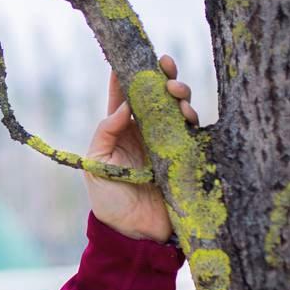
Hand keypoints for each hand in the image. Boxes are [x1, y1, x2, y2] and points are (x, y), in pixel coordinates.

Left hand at [82, 54, 199, 242]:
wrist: (134, 235)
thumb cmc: (109, 202)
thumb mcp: (96, 166)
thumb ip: (105, 134)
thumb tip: (122, 108)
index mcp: (120, 132)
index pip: (123, 96)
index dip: (128, 74)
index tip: (134, 54)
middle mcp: (144, 133)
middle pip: (155, 96)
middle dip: (162, 78)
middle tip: (166, 69)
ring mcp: (166, 144)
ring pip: (177, 109)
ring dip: (180, 96)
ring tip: (178, 95)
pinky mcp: (184, 157)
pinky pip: (193, 132)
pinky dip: (193, 119)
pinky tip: (190, 115)